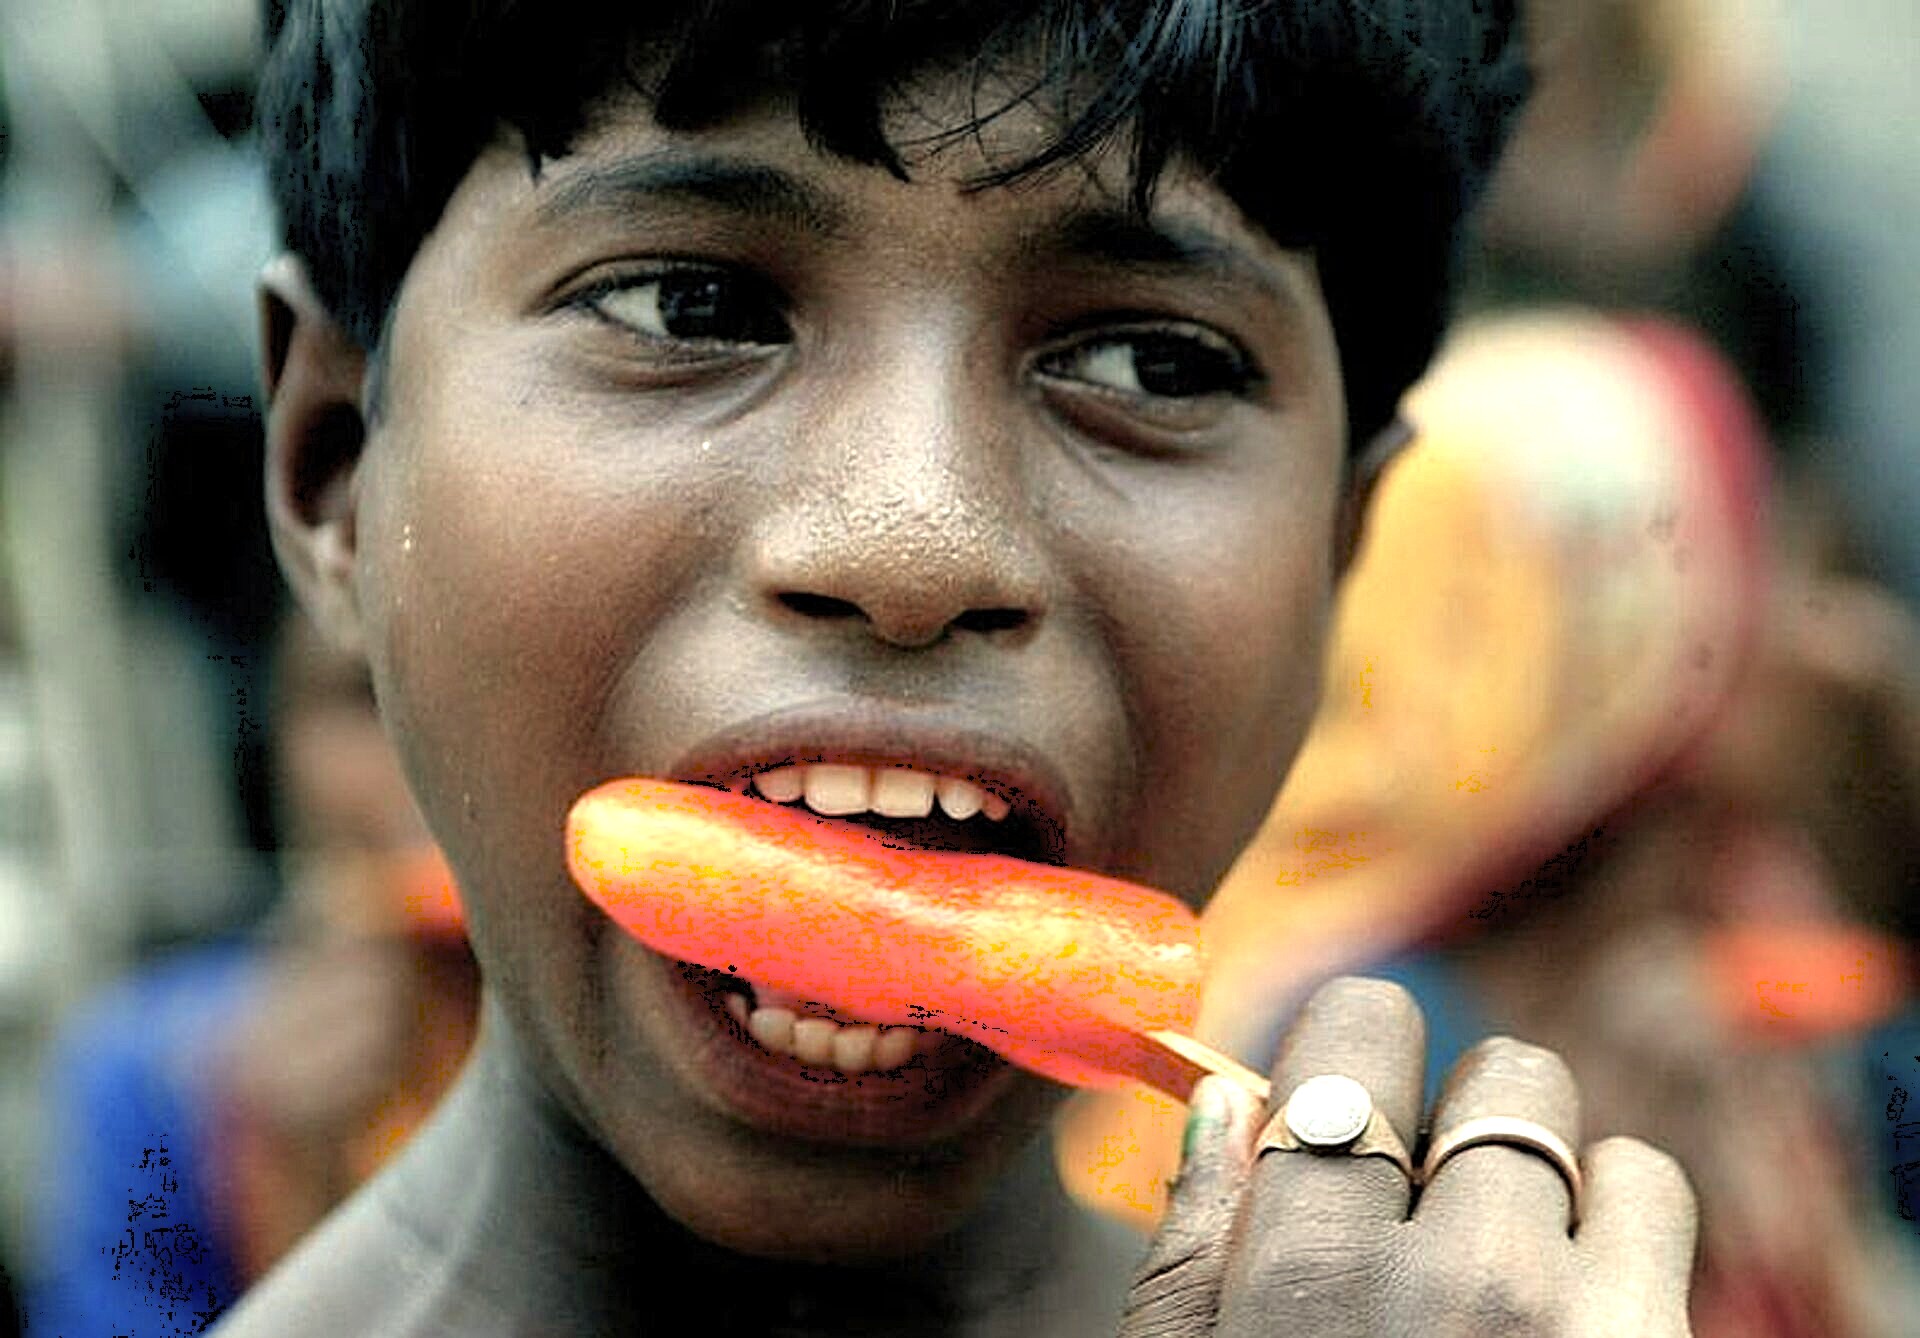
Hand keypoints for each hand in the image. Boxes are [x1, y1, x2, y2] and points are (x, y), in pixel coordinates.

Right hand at [1119, 977, 1696, 1335]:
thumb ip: (1191, 1255)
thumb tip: (1226, 1104)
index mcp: (1315, 1278)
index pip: (1360, 1039)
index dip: (1356, 1056)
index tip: (1356, 1100)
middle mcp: (1461, 1283)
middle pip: (1500, 1076)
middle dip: (1463, 1126)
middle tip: (1435, 1215)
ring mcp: (1581, 1324)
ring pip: (1590, 1136)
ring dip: (1549, 1182)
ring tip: (1512, 1269)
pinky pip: (1654, 1198)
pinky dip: (1622, 1233)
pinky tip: (1573, 1309)